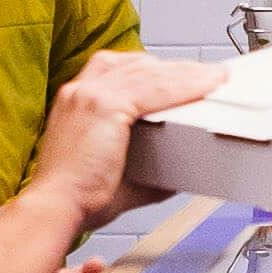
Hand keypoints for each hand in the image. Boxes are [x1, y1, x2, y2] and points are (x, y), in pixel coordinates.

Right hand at [24, 50, 228, 218]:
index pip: (119, 69)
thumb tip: (175, 175)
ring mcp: (90, 94)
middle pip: (137, 65)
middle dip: (175, 68)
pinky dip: (184, 87)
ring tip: (214, 79)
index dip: (152, 69)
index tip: (177, 73)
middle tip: (206, 74)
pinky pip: (154, 89)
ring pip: (149, 73)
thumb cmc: (78, 197)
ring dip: (187, 74)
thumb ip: (146, 169)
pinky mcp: (104, 105)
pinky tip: (204, 88)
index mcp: (76, 100)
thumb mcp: (116, 174)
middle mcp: (80, 90)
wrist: (56, 208)